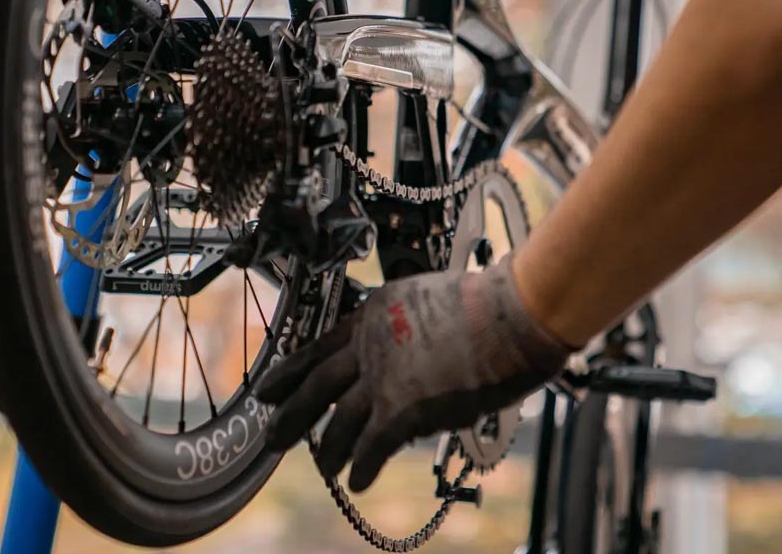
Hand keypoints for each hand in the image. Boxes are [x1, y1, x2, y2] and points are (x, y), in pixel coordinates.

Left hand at [258, 256, 574, 491]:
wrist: (514, 314)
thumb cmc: (488, 305)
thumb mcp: (429, 300)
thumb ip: (405, 329)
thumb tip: (402, 360)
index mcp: (374, 314)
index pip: (319, 347)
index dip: (289, 371)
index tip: (267, 388)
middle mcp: (370, 345)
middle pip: (316, 386)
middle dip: (290, 415)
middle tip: (270, 437)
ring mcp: (383, 376)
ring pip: (339, 422)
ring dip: (328, 450)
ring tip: (324, 467)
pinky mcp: (403, 408)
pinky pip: (372, 447)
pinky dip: (363, 467)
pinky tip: (358, 481)